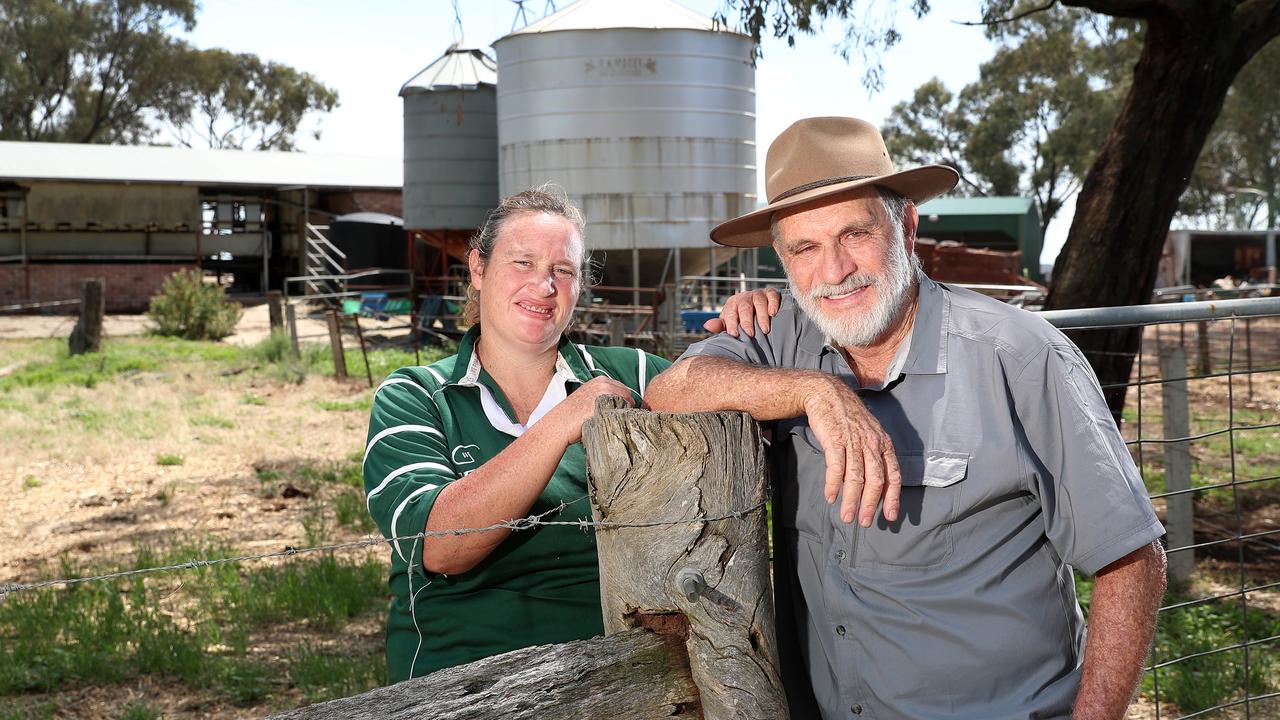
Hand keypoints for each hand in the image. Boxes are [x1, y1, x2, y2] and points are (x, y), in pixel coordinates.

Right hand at [545, 376, 636, 444]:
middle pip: (628, 396)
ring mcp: (606, 394)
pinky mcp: (606, 406)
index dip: (623, 401)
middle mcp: (605, 384)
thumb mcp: (588, 395)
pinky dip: (620, 419)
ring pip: (628, 405)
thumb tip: (620, 401)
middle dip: (625, 406)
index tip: (615, 409)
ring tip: (610, 420)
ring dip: (623, 413)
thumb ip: (604, 394)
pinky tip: (609, 423)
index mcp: (601, 380)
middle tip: (613, 417)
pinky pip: (623, 413)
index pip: (624, 389)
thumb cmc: (574, 413)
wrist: (561, 423)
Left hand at [703, 287, 781, 337]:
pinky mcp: (770, 293)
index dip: (731, 323)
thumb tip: (707, 326)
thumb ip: (720, 325)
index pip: (730, 313)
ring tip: (765, 330)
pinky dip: (773, 303)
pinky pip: (772, 295)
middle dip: (747, 321)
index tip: (734, 334)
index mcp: (732, 304)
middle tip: (750, 334)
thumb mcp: (729, 323)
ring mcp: (757, 294)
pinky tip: (773, 313)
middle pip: (744, 307)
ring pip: (759, 302)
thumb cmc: (741, 319)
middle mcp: (744, 297)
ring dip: (761, 316)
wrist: (757, 309)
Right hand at [801, 376, 900, 526]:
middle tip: (864, 522)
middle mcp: (871, 443)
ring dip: (851, 500)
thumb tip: (873, 485)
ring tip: (846, 517)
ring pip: (856, 477)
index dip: (893, 498)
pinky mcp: (835, 439)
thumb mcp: (868, 433)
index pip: (893, 475)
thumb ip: (873, 457)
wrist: (826, 393)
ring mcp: (853, 441)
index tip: (890, 516)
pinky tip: (830, 496)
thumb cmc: (847, 416)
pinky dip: (833, 484)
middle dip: (871, 504)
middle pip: (876, 480)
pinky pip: (836, 467)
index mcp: (883, 443)